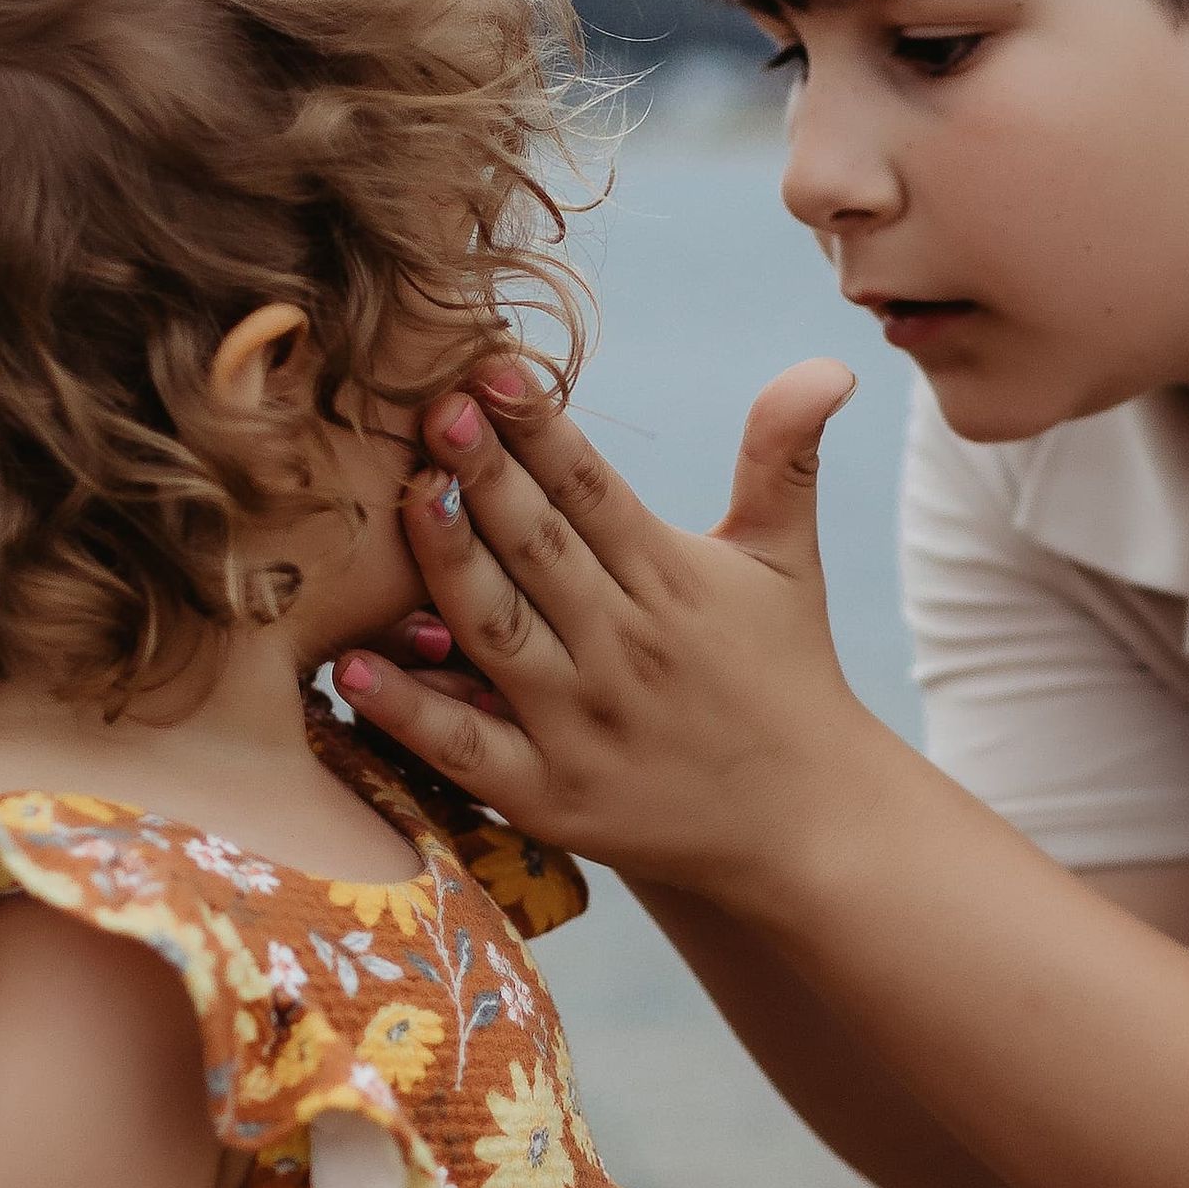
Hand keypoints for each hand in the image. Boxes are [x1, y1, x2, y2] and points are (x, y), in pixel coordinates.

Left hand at [332, 356, 883, 897]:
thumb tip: (832, 363)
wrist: (808, 824)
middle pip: (539, 546)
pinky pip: (467, 749)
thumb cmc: (785, 674)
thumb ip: (783, 456)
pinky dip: (411, 713)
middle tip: (433, 406)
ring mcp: (583, 724)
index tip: (492, 365)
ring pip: (498, 631)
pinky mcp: (551, 797)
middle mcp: (625, 645)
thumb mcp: (785, 560)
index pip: (592, 488)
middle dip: (485, 472)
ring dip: (447, 566)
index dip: (540, 425)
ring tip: (406, 499)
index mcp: (672, 579)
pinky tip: (356, 667)